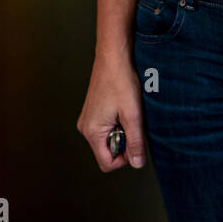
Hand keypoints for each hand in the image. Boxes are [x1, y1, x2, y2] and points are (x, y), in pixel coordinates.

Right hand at [77, 51, 146, 172]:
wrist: (113, 58)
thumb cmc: (121, 82)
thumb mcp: (133, 115)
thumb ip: (135, 142)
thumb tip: (137, 164)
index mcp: (92, 132)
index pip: (107, 163)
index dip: (125, 158)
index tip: (134, 140)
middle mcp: (85, 128)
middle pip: (107, 152)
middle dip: (123, 142)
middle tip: (131, 121)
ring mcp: (87, 120)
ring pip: (107, 139)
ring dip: (120, 131)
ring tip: (127, 112)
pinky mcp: (92, 113)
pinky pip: (105, 128)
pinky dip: (116, 123)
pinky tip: (122, 107)